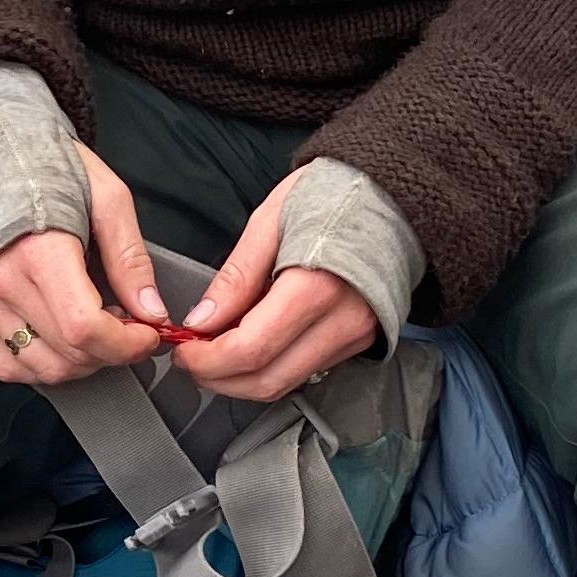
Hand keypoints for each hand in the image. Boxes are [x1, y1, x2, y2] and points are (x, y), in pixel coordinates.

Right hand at [0, 139, 170, 388]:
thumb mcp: (108, 199)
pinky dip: (41, 367)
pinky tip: (60, 342)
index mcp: (40, 251)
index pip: (83, 327)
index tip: (148, 334)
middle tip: (128, 328)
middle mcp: (1, 281)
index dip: (125, 345)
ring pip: (40, 368)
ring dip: (80, 364)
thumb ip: (130, 260)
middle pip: (67, 354)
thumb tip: (152, 312)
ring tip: (95, 332)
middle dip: (111, 354)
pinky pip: (5, 366)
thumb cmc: (53, 170)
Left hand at [164, 177, 378, 403]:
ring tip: (215, 352)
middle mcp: (341, 321)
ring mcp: (355, 335)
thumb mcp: (271, 220)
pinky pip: (305, 369)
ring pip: (286, 384)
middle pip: (267, 380)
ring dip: (242, 379)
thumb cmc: (332, 194)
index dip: (208, 360)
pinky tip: (251, 344)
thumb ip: (236, 276)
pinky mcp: (360, 340)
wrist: (392, 193)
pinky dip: (270, 366)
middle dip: (218, 379)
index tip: (183, 348)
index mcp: (315, 287)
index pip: (252, 349)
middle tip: (191, 358)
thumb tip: (202, 320)